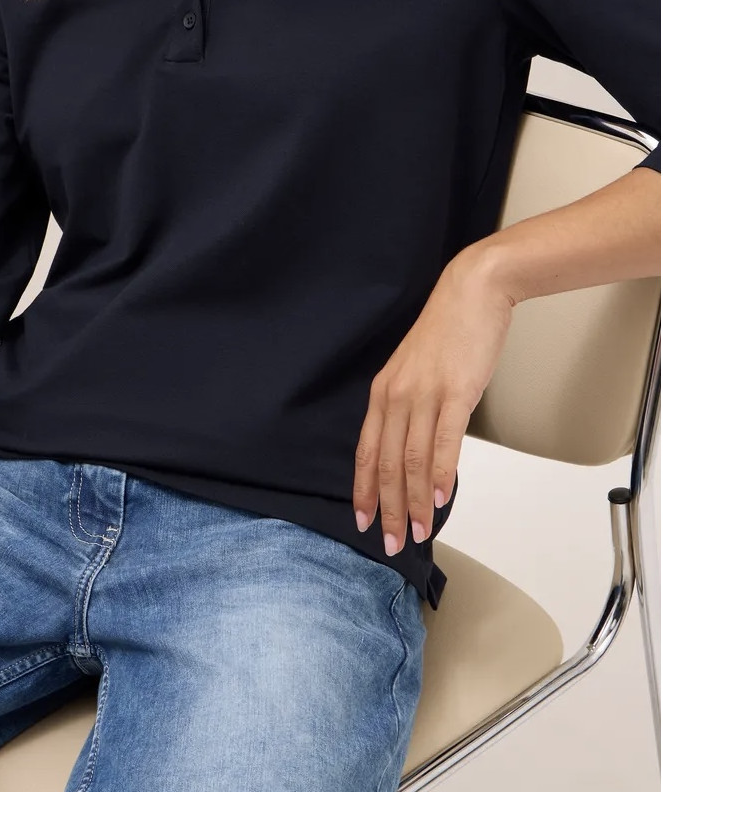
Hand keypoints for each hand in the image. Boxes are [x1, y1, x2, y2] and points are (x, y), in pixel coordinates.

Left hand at [353, 250, 513, 555]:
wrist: (472, 292)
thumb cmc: (448, 331)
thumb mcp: (417, 371)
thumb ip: (412, 407)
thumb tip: (417, 450)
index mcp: (383, 392)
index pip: (365, 451)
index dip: (363, 490)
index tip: (363, 521)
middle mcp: (397, 395)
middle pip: (385, 464)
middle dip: (387, 508)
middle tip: (391, 543)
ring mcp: (424, 394)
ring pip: (411, 460)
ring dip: (414, 502)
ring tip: (420, 532)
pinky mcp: (455, 392)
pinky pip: (443, 442)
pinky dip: (439, 474)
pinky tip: (439, 499)